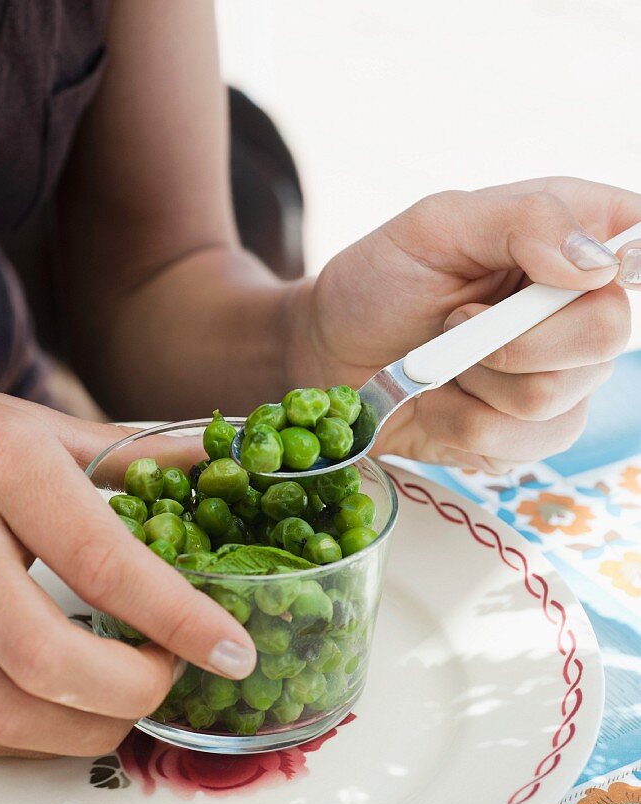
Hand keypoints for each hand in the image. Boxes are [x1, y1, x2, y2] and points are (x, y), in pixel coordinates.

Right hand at [0, 376, 254, 756]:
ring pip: (6, 713)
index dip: (181, 620)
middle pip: (49, 661)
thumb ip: (131, 457)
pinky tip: (75, 708)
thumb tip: (216, 471)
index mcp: (1, 468)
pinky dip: (41, 736)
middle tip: (173, 673)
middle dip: (134, 690)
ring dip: (92, 727)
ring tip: (132, 694)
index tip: (235, 652)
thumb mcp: (39, 424)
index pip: (105, 564)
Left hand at [293, 178, 640, 471]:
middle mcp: (581, 309)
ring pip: (554, 398)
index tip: (576, 277)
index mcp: (571, 235)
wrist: (331, 358)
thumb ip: (523, 222)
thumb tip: (595, 262)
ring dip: (474, 382)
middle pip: (607, 333)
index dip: (627, 259)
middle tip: (456, 321)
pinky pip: (519, 444)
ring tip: (441, 362)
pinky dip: (460, 423)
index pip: (638, 238)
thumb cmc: (382, 283)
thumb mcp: (436, 226)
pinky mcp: (531, 436)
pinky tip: (441, 401)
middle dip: (512, 337)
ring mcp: (564, 378)